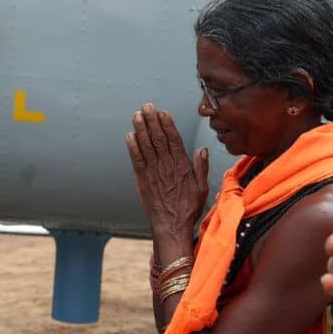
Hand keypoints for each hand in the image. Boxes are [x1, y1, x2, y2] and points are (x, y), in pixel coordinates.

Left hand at [124, 104, 208, 251]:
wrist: (171, 226)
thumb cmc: (188, 208)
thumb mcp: (203, 188)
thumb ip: (201, 168)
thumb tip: (202, 149)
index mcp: (182, 167)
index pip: (174, 140)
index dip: (167, 125)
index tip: (163, 112)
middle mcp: (167, 167)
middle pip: (158, 139)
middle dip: (152, 121)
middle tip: (147, 106)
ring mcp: (153, 173)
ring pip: (146, 147)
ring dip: (141, 129)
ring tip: (137, 115)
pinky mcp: (142, 181)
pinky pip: (136, 160)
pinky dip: (132, 147)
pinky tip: (130, 136)